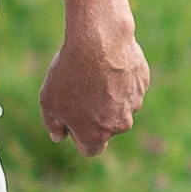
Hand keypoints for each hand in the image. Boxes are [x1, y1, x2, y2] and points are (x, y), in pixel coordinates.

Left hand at [42, 11, 148, 156]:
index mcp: (96, 135)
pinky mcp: (142, 84)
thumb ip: (53, 125)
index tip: (71, 121)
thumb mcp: (48, 101)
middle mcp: (119, 125)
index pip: (90, 149)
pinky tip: (105, 64)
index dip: (78, 136)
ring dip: (106, 96)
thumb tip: (59, 136)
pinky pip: (128, 86)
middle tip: (78, 91)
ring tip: (90, 74)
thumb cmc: (69, 74)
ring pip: (118, 106)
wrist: (98, 42)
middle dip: (93, 115)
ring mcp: (134, 104)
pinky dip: (118, 79)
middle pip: (105, 127)